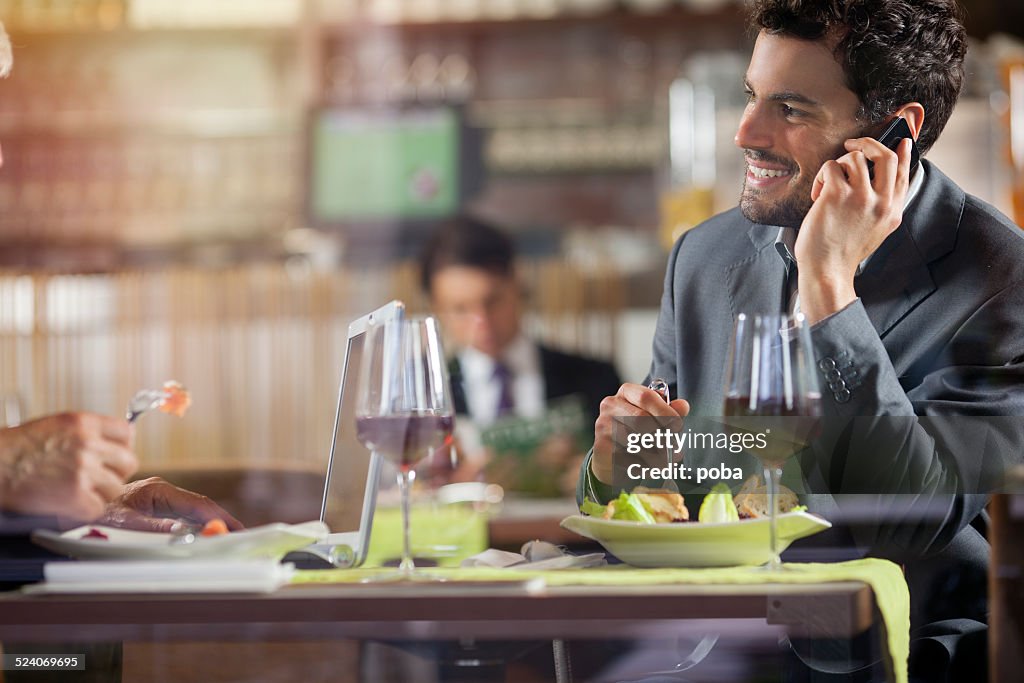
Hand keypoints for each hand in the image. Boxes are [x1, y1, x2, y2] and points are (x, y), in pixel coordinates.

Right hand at [0, 412, 136, 519]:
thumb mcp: (57, 425)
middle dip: (116, 473)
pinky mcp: (75, 495)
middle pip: (129, 462)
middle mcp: (88, 444)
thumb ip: (88, 433)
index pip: (127, 432)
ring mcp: (83, 470)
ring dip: (101, 494)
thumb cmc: (17, 448)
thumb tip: (114, 444)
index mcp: (84, 423)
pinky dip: (86, 510)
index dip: (121, 448)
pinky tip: (70, 504)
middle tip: (99, 479)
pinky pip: (98, 508)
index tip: (114, 456)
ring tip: (79, 491)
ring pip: (116, 488)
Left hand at [97, 476, 242, 532]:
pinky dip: (198, 523)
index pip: (197, 503)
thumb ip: (155, 527)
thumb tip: (182, 531)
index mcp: (159, 490)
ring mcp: (161, 496)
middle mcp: (163, 490)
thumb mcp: (124, 523)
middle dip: (221, 519)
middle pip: (200, 505)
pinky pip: (184, 513)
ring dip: (211, 521)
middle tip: (240, 534)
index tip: (235, 529)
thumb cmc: (98, 513)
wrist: (76, 505)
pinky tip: (207, 532)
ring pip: (194, 508)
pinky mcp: (157, 504)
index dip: (218, 517)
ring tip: (229, 535)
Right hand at [592, 383, 688, 484]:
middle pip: (641, 419)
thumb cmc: (638, 432)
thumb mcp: (655, 417)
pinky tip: (647, 467)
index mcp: (626, 392)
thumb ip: (670, 411)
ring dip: (655, 455)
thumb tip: (683, 406)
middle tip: (674, 450)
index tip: (677, 427)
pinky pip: (627, 457)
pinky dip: (642, 466)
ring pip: (635, 441)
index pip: (647, 397)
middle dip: (662, 437)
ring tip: (665, 462)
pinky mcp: (601, 447)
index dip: (665, 412)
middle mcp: (611, 405)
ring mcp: (603, 426)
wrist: (611, 456)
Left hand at [795, 136, 912, 323]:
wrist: (827, 271)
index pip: (903, 173)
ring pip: (854, 157)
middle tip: (853, 143)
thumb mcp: (875, 230)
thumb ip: (881, 206)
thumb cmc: (843, 251)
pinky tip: (817, 195)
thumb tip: (878, 181)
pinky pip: (831, 167)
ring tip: (827, 185)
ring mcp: (861, 197)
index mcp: (892, 211)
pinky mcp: (837, 194)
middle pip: (885, 156)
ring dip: (837, 165)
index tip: (902, 139)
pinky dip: (821, 177)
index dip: (903, 152)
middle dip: (869, 142)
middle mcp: (881, 202)